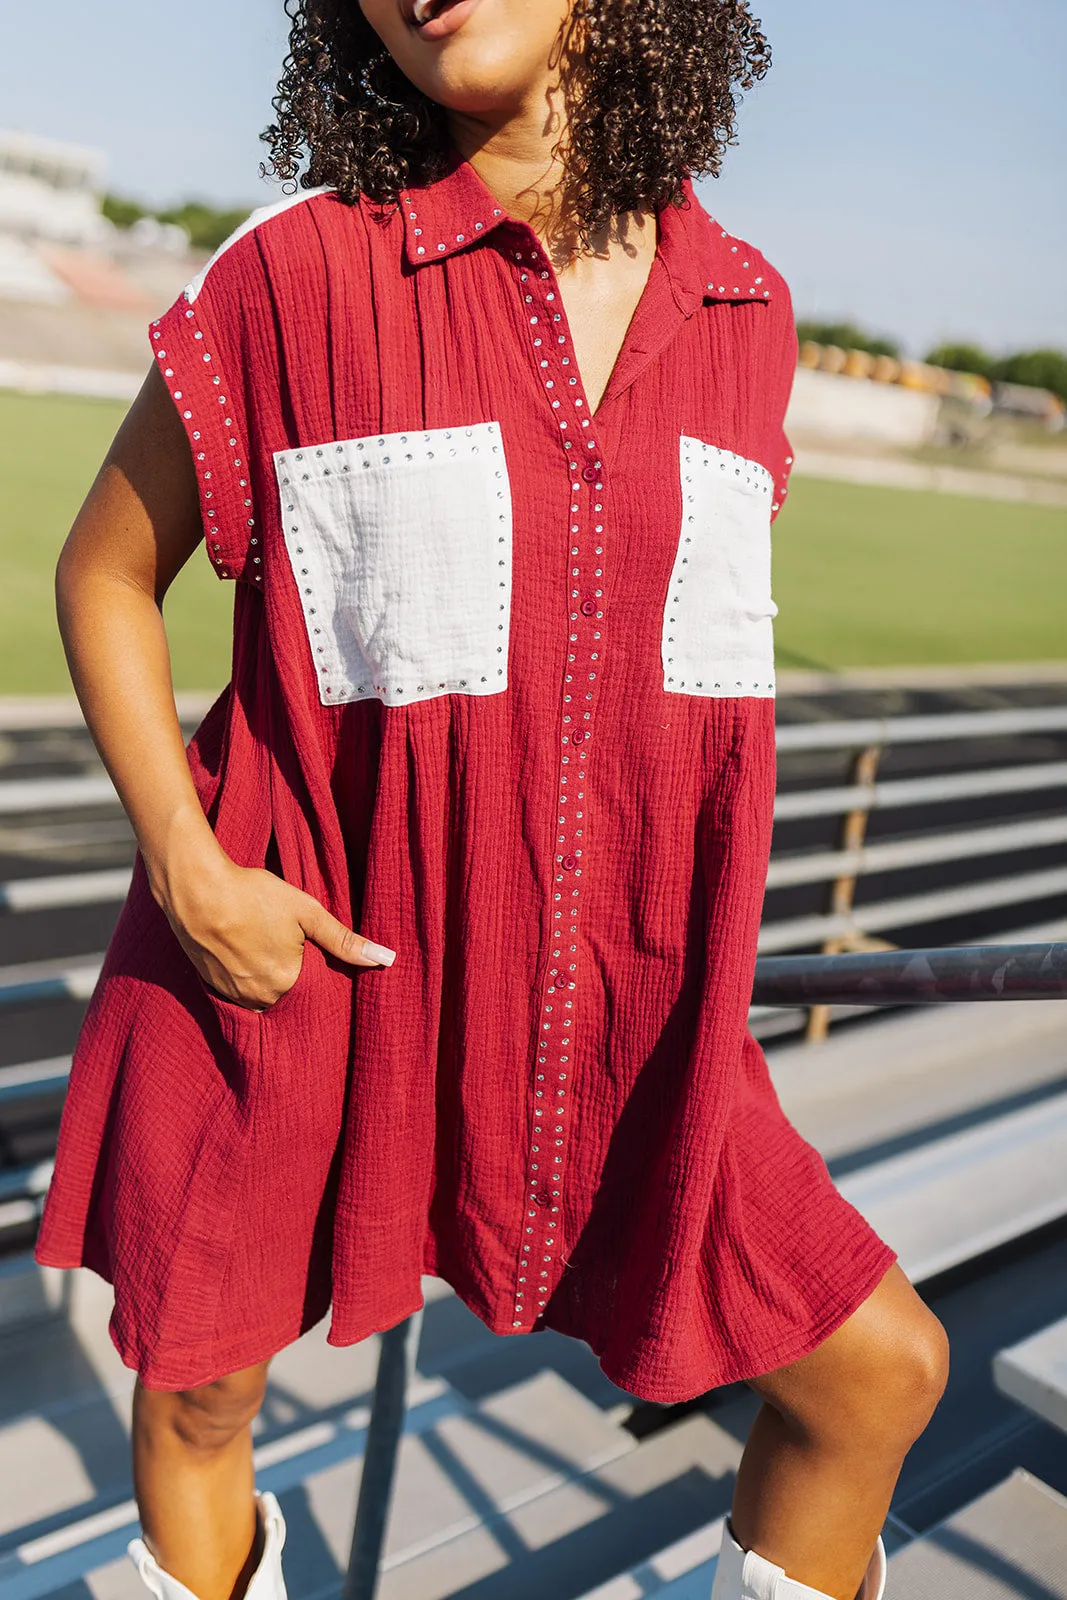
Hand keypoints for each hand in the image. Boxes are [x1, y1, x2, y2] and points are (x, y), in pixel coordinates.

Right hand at [157, 848, 394, 1010]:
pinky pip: (239, 992)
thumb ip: (344, 940)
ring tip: (265, 947)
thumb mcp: (306, 912)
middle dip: (293, 979)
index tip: (310, 951)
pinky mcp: (212, 987)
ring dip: (268, 980)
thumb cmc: (253, 895)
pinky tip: (245, 952)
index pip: (316, 993)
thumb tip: (386, 959)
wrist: (195, 890)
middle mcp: (260, 998)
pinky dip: (246, 978)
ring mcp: (233, 995)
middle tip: (285, 945)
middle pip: (289, 996)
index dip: (317, 973)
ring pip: (263, 996)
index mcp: (287, 983)